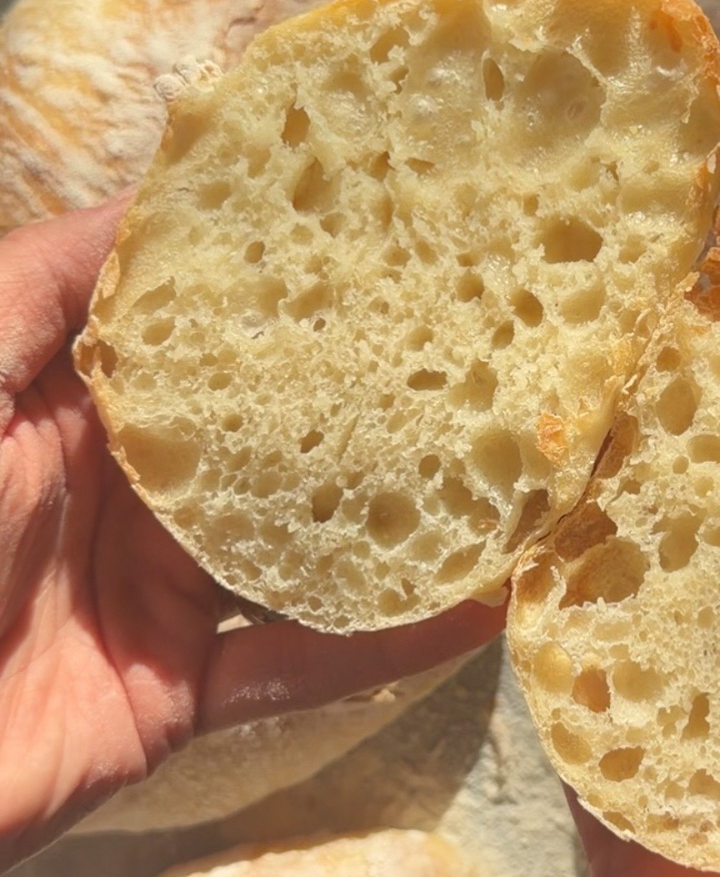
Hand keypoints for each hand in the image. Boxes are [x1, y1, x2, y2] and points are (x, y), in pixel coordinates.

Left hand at [0, 201, 503, 869]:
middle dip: (370, 390)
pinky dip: (386, 646)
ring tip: (515, 466)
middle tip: (494, 342)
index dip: (285, 276)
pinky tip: (479, 609)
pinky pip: (297, 665)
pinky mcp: (177, 693)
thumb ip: (43, 288)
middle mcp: (126, 483)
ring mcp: (157, 591)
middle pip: (270, 429)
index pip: (198, 322)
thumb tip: (162, 183)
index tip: (392, 224)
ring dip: (401, 515)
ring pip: (302, 542)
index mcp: (68, 397)